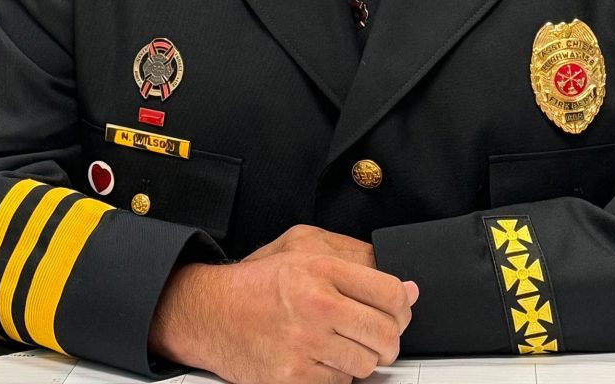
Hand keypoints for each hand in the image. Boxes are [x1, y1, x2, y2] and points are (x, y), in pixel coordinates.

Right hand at [149, 230, 418, 383]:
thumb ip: (355, 255)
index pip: (390, 293)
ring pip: (366, 365)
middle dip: (389, 338)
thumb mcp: (303, 244)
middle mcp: (316, 306)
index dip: (403, 305)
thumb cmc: (258, 280)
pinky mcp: (293, 378)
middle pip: (385, 334)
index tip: (398, 309)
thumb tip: (404, 286)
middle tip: (377, 334)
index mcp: (321, 269)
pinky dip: (337, 376)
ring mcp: (305, 346)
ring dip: (360, 358)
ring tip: (340, 342)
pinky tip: (321, 357)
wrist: (210, 312)